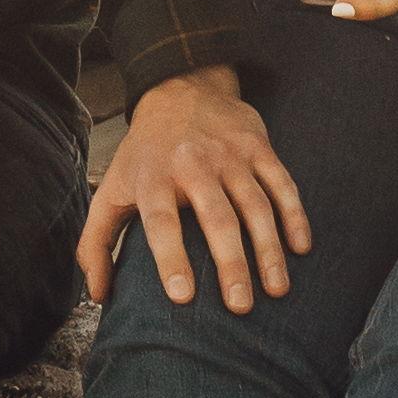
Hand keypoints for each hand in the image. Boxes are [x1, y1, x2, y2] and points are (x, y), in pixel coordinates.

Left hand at [78, 68, 311, 314]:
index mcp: (153, 178)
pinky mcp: (258, 147)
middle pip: (216, 217)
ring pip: (255, 205)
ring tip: (276, 289)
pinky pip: (282, 184)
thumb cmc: (144, 155)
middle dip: (231, 264)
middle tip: (240, 307)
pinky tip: (301, 247)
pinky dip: (295, 215)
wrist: (180, 90)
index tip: (183, 297)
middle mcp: (192, 164)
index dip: (170, 258)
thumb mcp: (111, 191)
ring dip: (268, 249)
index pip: (161, 221)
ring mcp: (230, 155)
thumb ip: (97, 244)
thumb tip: (97, 295)